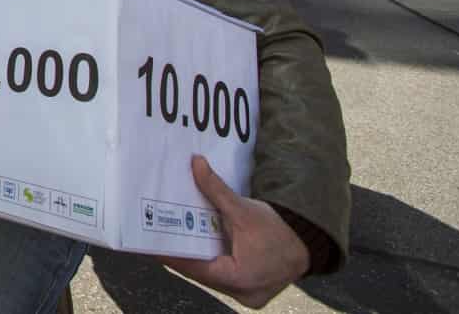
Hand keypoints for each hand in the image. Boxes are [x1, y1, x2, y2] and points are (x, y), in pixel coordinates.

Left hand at [162, 155, 310, 308]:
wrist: (308, 243)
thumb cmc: (279, 230)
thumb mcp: (244, 209)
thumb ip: (217, 190)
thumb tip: (196, 164)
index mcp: (239, 278)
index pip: (194, 267)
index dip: (170, 253)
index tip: (150, 241)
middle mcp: (241, 292)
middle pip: (200, 273)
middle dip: (179, 253)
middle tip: (155, 235)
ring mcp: (245, 294)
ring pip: (209, 276)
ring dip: (194, 258)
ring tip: (169, 238)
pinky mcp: (248, 290)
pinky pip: (220, 276)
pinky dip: (208, 262)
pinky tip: (193, 246)